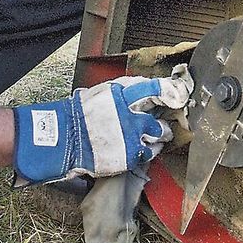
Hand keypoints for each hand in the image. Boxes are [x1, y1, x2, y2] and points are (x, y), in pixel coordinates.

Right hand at [12, 68, 192, 185]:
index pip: (154, 87)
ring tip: (155, 134)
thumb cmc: (77, 115)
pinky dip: (149, 150)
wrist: (63, 141)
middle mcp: (130, 112)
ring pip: (160, 133)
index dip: (170, 90)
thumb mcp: (98, 94)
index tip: (179, 91)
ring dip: (160, 133)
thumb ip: (121, 92)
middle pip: (162, 110)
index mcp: (121, 93)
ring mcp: (132, 134)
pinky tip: (143, 148)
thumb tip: (140, 88)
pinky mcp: (131, 154)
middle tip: (170, 113)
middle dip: (168, 111)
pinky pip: (149, 152)